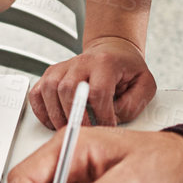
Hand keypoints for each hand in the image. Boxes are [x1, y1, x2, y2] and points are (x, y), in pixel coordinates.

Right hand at [30, 36, 157, 128]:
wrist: (113, 51)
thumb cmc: (127, 69)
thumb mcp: (145, 84)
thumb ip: (134, 103)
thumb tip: (113, 117)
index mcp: (106, 63)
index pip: (98, 91)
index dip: (102, 115)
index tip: (108, 126)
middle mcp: (81, 62)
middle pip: (68, 90)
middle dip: (76, 118)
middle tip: (86, 131)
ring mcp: (63, 67)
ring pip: (49, 90)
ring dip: (57, 116)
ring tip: (71, 127)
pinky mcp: (51, 74)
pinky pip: (37, 93)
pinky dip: (41, 110)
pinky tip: (54, 120)